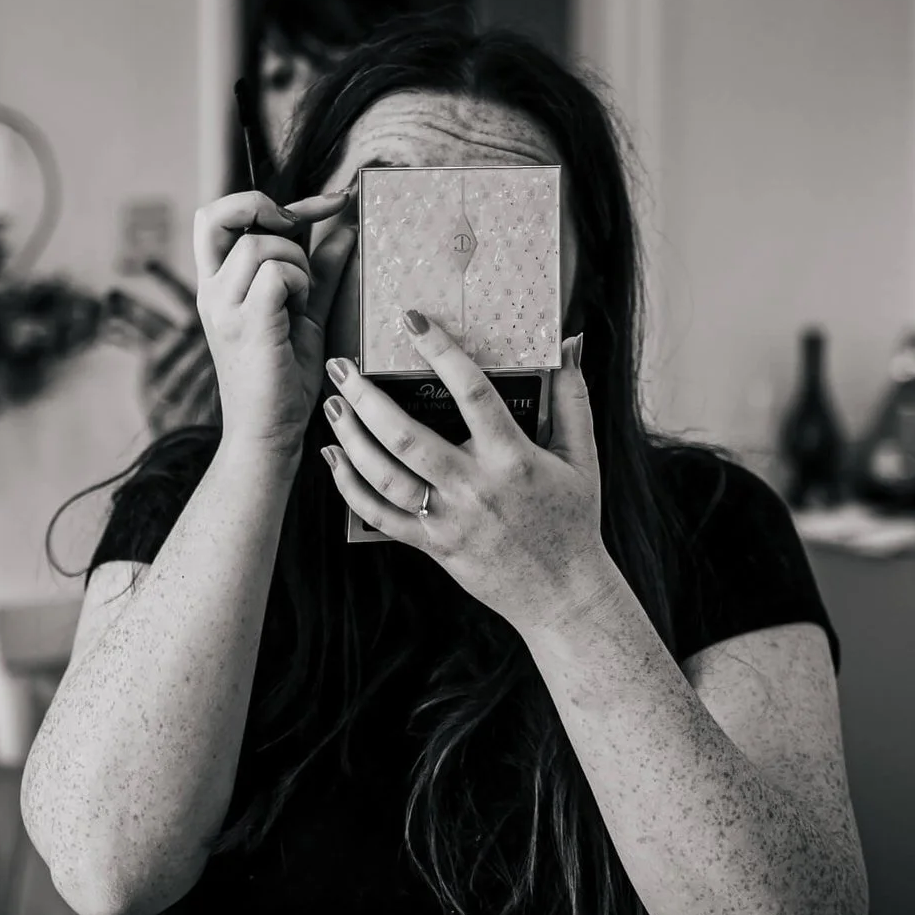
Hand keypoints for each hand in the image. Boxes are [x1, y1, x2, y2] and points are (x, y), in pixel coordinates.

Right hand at [192, 189, 355, 461]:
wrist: (269, 435)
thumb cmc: (284, 380)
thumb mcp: (304, 313)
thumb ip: (321, 270)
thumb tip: (346, 229)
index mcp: (219, 285)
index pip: (223, 216)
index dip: (275, 200)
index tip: (330, 202)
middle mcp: (212, 291)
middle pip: (216, 214)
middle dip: (262, 206)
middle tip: (298, 227)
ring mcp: (223, 307)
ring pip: (260, 244)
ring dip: (296, 261)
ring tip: (301, 300)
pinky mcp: (245, 324)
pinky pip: (274, 273)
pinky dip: (298, 283)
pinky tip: (299, 313)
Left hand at [318, 314, 611, 629]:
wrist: (562, 594)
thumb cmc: (573, 519)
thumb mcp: (582, 456)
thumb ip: (573, 396)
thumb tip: (570, 342)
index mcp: (512, 458)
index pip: (472, 393)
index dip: (441, 352)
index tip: (413, 319)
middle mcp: (474, 488)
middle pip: (407, 437)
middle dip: (367, 398)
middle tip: (340, 365)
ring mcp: (448, 520)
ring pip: (385, 476)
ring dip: (351, 438)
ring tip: (331, 403)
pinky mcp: (431, 545)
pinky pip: (380, 517)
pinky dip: (350, 488)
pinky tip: (332, 458)